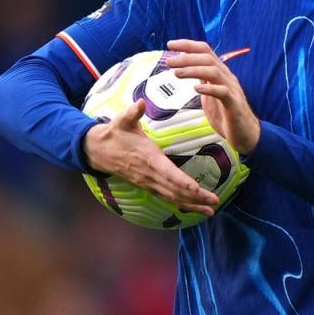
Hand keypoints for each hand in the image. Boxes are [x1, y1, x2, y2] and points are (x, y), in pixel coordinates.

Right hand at [83, 98, 219, 214]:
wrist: (98, 151)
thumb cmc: (115, 133)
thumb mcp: (122, 120)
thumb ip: (133, 112)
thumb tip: (140, 103)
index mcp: (148, 158)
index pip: (167, 173)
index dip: (182, 181)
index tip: (196, 188)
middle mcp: (149, 175)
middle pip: (174, 190)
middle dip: (195, 197)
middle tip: (215, 201)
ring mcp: (148, 183)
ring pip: (172, 198)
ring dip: (192, 205)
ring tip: (211, 211)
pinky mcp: (148, 186)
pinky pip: (167, 199)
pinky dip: (182, 205)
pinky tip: (196, 209)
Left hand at [166, 39, 260, 154]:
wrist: (246, 134)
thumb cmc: (226, 114)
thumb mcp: (211, 94)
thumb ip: (202, 80)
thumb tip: (187, 68)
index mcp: (220, 73)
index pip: (205, 51)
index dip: (188, 45)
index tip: (170, 44)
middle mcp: (227, 77)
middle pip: (208, 58)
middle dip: (187, 57)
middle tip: (169, 61)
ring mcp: (232, 89)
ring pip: (214, 72)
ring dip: (193, 70)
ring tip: (176, 73)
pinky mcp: (234, 104)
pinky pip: (223, 92)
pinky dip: (209, 88)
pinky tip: (197, 89)